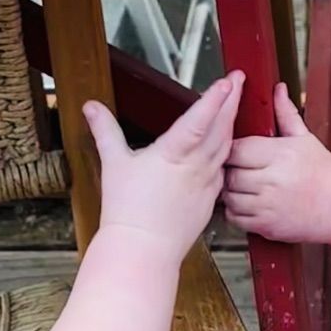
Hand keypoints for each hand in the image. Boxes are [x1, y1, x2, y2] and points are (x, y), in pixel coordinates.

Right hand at [83, 72, 241, 258]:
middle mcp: (195, 166)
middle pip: (220, 128)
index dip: (214, 99)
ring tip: (235, 104)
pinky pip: (222, 169)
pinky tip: (226, 145)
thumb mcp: (113, 164)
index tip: (227, 81)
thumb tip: (91, 107)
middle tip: (240, 80)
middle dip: (232, 101)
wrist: (142, 250)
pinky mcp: (210, 199)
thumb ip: (105, 130)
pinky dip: (226, 152)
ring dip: (231, 123)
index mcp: (173, 154)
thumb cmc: (127, 209)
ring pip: (225, 147)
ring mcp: (206, 183)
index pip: (199, 120)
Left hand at [223, 83, 330, 242]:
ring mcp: (268, 205)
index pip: (237, 149)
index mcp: (279, 154)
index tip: (238, 151)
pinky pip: (235, 218)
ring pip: (229, 196)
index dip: (232, 149)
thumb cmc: (322, 171)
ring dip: (231, 191)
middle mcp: (272, 180)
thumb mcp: (304, 138)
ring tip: (242, 185)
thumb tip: (277, 89)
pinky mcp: (266, 225)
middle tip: (238, 168)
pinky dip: (235, 211)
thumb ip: (285, 113)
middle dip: (230, 171)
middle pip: (230, 173)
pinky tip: (247, 202)